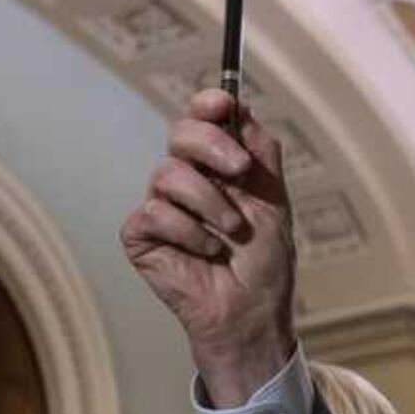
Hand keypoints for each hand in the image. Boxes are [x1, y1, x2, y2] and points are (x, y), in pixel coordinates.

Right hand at [121, 89, 295, 407]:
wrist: (252, 309)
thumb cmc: (264, 260)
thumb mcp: (273, 198)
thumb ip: (260, 152)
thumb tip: (242, 107)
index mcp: (219, 166)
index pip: (203, 119)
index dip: (208, 103)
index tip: (222, 103)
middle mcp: (187, 179)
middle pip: (181, 133)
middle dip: (213, 146)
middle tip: (240, 172)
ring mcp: (162, 206)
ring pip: (169, 174)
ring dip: (212, 204)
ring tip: (232, 232)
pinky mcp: (141, 234)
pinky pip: (156, 213)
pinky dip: (191, 234)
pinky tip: (207, 254)